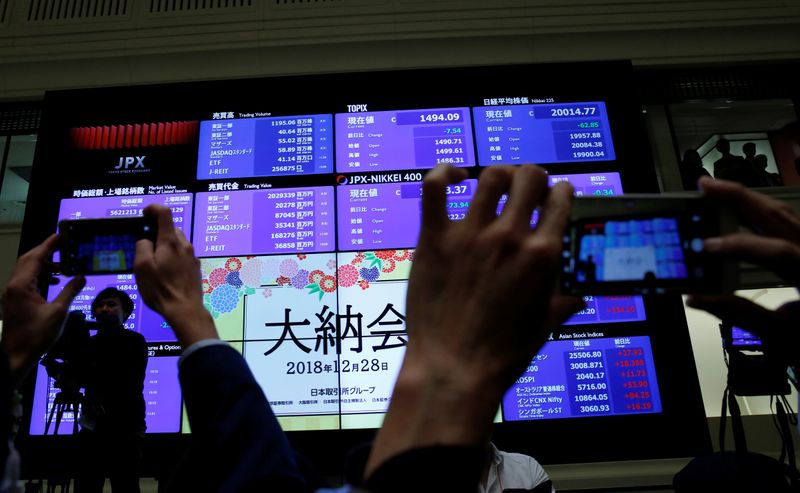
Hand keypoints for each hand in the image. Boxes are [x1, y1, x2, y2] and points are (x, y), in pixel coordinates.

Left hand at [1, 234, 84, 387]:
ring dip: (44, 265)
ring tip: (63, 265)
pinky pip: (27, 281)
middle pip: (28, 260)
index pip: (36, 257)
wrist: (17, 356)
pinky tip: (55, 282)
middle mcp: (14, 286)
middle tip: (64, 246)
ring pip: (27, 270)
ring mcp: (13, 294)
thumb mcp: (58, 312)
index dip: (49, 245)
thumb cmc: (37, 335)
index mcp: (22, 285)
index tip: (61, 236)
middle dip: (46, 252)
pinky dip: (41, 276)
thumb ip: (70, 291)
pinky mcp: (15, 301)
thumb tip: (81, 276)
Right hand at [134, 204, 217, 347]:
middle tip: (145, 245)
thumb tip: (146, 239)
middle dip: (157, 232)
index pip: (165, 213)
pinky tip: (166, 272)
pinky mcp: (195, 268)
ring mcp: (192, 257)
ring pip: (177, 242)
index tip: (144, 215)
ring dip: (165, 246)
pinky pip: (182, 255)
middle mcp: (185, 245)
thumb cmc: (160, 288)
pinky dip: (173, 257)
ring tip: (154, 262)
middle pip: (171, 229)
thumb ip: (142, 246)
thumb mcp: (142, 266)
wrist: (184, 309)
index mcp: (171, 241)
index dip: (153, 208)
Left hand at [366, 165, 581, 476]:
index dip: (559, 192)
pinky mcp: (435, 238)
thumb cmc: (502, 354)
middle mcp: (510, 237)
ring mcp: (471, 235)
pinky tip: (455, 178)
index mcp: (543, 255)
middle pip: (529, 178)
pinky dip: (445, 173)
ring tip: (496, 185)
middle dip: (532, 178)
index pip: (560, 199)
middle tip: (526, 189)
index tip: (554, 196)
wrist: (454, 369)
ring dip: (498, 176)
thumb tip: (579, 297)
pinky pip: (435, 187)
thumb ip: (563, 302)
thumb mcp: (544, 326)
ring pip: (491, 177)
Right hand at [688, 177, 799, 361]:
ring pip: (786, 211)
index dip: (739, 246)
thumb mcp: (785, 336)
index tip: (706, 246)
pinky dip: (777, 196)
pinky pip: (792, 217)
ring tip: (717, 189)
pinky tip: (780, 166)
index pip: (776, 251)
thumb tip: (700, 298)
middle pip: (779, 214)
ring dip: (750, 198)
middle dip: (739, 198)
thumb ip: (742, 315)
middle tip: (704, 185)